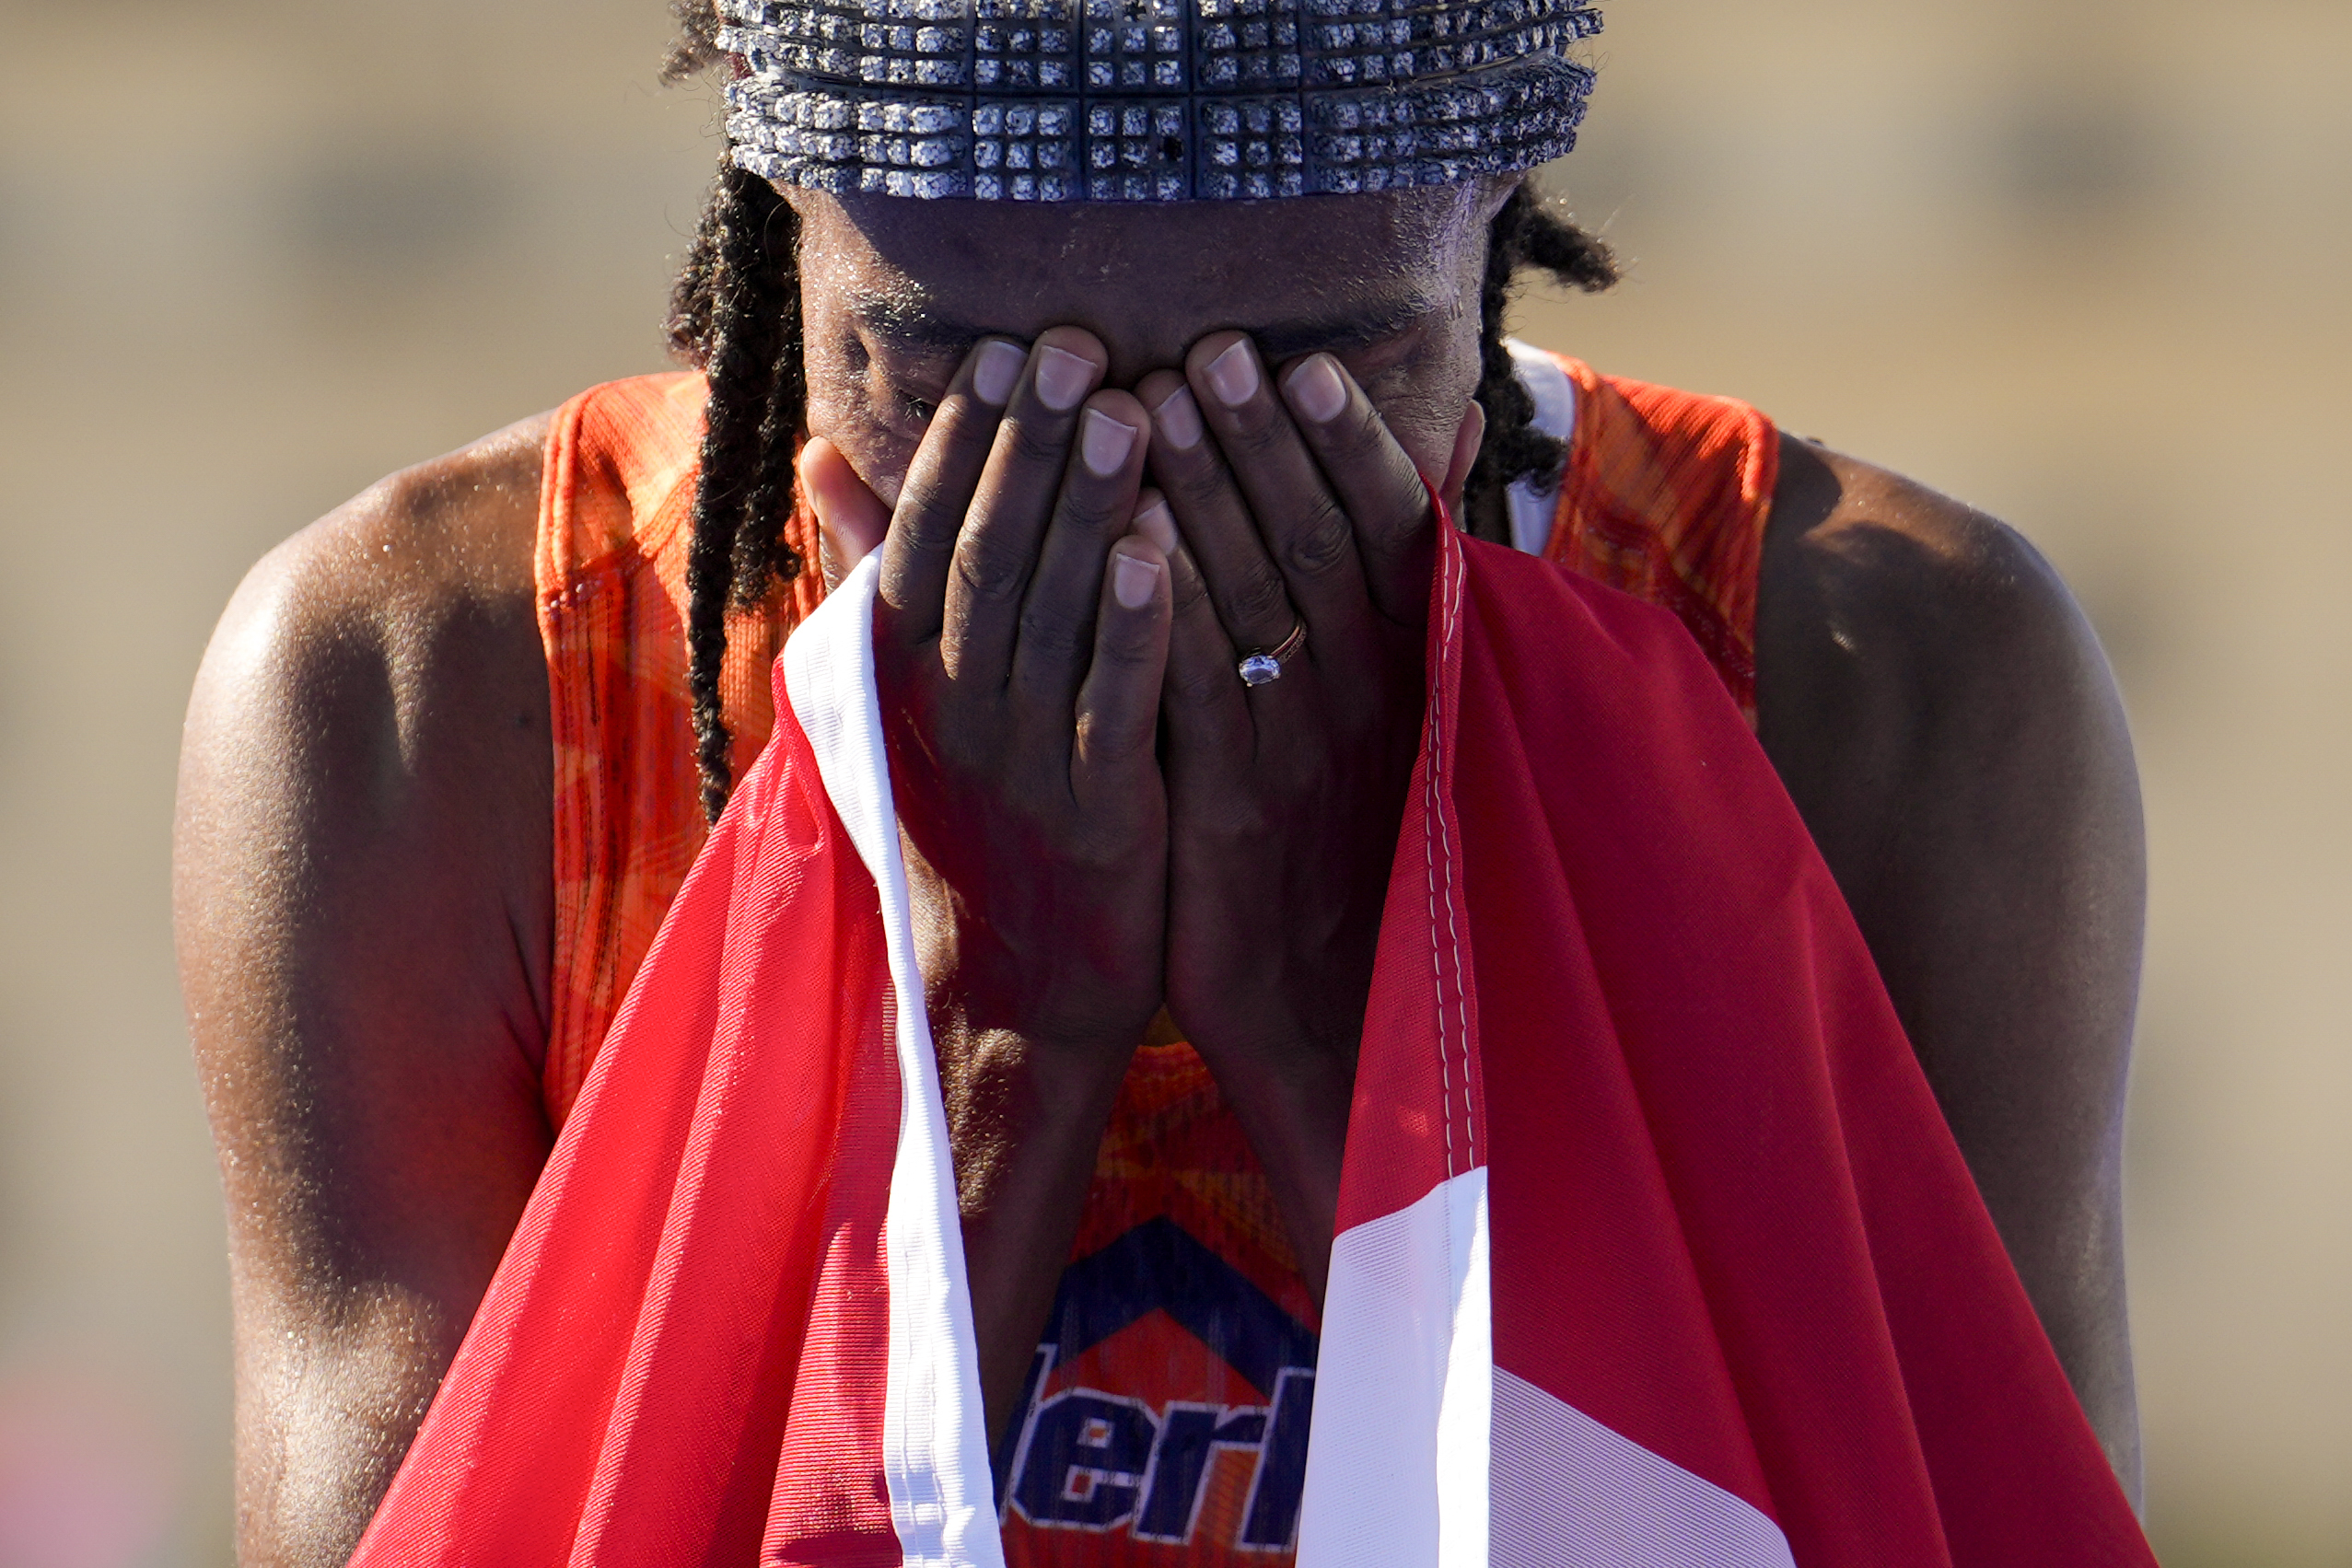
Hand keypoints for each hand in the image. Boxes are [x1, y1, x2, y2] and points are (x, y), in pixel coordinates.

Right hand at [801, 328, 1171, 1444]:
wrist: (1012, 990)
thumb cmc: (972, 820)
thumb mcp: (905, 697)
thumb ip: (875, 572)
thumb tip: (823, 455)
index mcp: (905, 673)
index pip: (922, 534)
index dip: (962, 442)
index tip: (1003, 349)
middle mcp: (951, 708)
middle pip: (984, 554)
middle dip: (1028, 447)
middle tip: (1072, 346)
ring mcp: (1019, 761)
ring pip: (1047, 616)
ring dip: (1084, 509)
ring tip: (1126, 410)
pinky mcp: (1097, 815)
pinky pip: (1109, 705)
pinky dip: (1130, 625)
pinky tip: (1158, 547)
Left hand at [1137, 335, 1478, 1295]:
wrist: (1340, 1020)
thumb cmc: (1356, 861)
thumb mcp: (1393, 741)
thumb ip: (1388, 626)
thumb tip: (1418, 512)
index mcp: (1407, 674)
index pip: (1382, 536)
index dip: (1341, 449)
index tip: (1296, 366)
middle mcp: (1367, 698)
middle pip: (1312, 542)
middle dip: (1261, 442)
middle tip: (1212, 349)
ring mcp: (1304, 754)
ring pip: (1255, 598)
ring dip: (1205, 494)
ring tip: (1154, 401)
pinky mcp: (1236, 811)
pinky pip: (1199, 689)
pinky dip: (1164, 607)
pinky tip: (1124, 537)